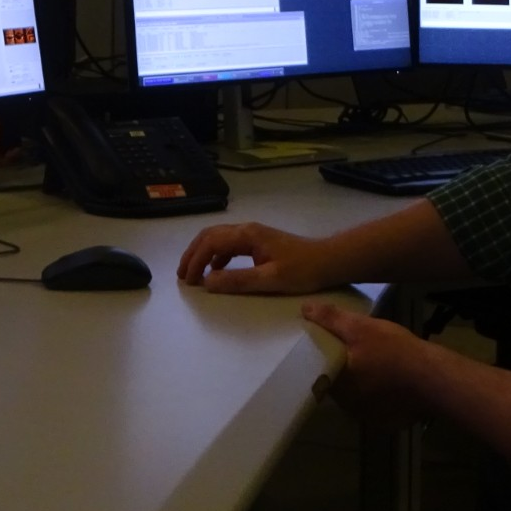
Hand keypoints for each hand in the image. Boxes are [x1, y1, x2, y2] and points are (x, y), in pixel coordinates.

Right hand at [177, 221, 326, 293]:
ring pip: (218, 238)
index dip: (195, 261)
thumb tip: (206, 282)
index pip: (210, 243)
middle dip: (192, 254)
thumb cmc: (303, 270)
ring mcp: (253, 234)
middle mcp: (247, 229)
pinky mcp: (259, 242)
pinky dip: (216, 256)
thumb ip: (238, 280)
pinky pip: (229, 245)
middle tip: (181, 275)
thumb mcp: (270, 279)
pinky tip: (218, 271)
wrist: (329, 260)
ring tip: (193, 274)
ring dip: (203, 254)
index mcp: (247, 235)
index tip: (187, 281)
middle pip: (209, 235)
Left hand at [302, 300, 437, 430]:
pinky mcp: (387, 422)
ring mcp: (368, 417)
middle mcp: (349, 407)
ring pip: (356, 396)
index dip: (320, 360)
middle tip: (352, 351)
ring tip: (370, 363)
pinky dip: (377, 395)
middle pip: (337, 385)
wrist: (435, 379)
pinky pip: (374, 406)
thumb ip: (331, 319)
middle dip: (342, 370)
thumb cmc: (395, 352)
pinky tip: (387, 380)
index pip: (318, 374)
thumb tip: (305, 309)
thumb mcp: (361, 327)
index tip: (324, 347)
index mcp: (338, 386)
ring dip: (360, 383)